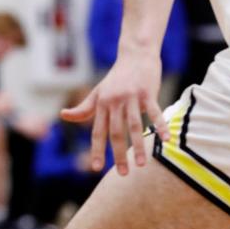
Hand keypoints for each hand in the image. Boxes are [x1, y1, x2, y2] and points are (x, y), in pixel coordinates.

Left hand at [61, 52, 168, 175]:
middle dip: (118, 154)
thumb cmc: (116, 77)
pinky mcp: (147, 93)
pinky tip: (165, 140)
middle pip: (116, 132)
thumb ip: (84, 108)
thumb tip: (64, 116)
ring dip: (139, 146)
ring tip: (142, 165)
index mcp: (101, 104)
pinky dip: (160, 126)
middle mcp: (114, 101)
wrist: (135, 54)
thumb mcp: (98, 92)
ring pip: (134, 125)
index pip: (97, 131)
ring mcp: (131, 97)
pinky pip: (154, 112)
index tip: (95, 168)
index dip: (96, 149)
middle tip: (123, 174)